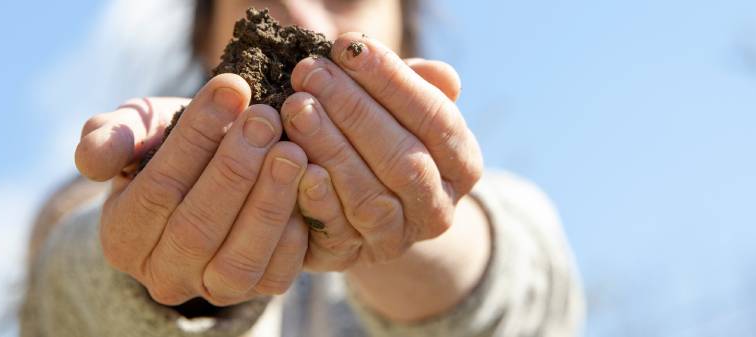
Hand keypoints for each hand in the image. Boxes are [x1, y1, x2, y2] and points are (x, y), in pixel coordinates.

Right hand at [74, 74, 309, 305]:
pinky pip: (277, 273)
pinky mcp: (257, 293)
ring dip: (269, 202)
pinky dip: (296, 230)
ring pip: (239, 259)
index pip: (157, 190)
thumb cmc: (166, 147)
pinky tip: (309, 184)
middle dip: (235, 169)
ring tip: (292, 150)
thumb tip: (93, 158)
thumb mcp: (133, 131)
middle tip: (266, 118)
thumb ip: (109, 137)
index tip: (231, 90)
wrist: (207, 175)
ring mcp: (211, 290)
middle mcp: (162, 275)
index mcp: (122, 237)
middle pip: (197, 228)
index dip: (195, 140)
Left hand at [279, 33, 483, 270]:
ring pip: (369, 196)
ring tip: (296, 107)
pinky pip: (336, 232)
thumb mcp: (401, 110)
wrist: (362, 214)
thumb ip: (416, 87)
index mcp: (462, 164)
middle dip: (354, 110)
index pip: (435, 118)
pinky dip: (316, 197)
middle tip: (311, 73)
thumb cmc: (380, 139)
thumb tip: (439, 73)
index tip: (348, 47)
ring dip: (330, 147)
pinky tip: (293, 162)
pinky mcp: (354, 258)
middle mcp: (438, 208)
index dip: (393, 82)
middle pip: (403, 159)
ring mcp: (397, 239)